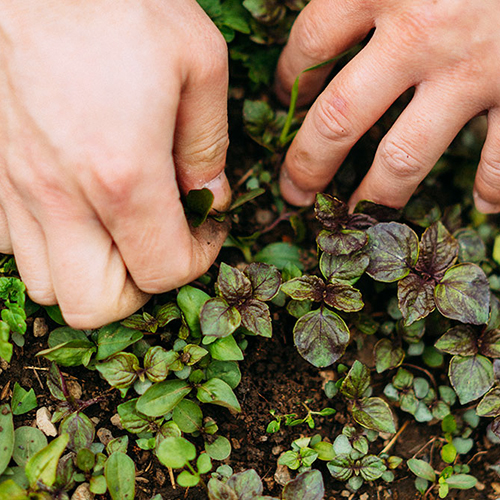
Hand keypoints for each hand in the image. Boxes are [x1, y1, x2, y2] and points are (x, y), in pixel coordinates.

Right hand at [0, 0, 230, 327]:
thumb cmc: (119, 2)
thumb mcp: (197, 63)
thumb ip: (208, 144)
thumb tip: (211, 195)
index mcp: (123, 174)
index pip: (163, 270)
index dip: (198, 260)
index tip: (209, 226)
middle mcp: (59, 195)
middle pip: (94, 305)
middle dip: (139, 290)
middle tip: (163, 246)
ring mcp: (14, 187)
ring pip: (47, 285)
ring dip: (93, 272)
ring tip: (121, 231)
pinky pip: (11, 245)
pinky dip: (51, 244)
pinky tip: (76, 206)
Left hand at [275, 0, 499, 212]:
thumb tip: (332, 19)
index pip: (310, 47)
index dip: (288, 82)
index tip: (284, 102)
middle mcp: (418, 32)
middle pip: (339, 119)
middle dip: (308, 165)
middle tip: (295, 193)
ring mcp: (472, 67)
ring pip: (403, 155)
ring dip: (377, 193)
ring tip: (358, 214)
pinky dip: (493, 184)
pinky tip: (482, 204)